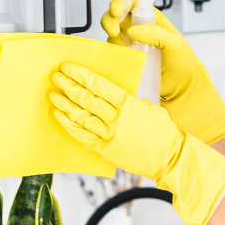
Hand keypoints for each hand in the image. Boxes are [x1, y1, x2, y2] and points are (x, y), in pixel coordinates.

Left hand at [49, 62, 224, 224]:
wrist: (171, 156)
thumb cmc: (163, 131)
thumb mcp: (148, 107)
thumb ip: (128, 100)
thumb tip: (109, 91)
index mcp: (129, 104)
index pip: (99, 85)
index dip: (81, 75)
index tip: (68, 67)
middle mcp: (117, 119)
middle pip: (87, 99)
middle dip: (69, 86)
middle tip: (56, 77)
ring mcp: (110, 135)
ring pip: (81, 116)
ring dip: (65, 104)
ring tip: (54, 94)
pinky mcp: (106, 150)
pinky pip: (82, 136)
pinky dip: (69, 125)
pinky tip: (60, 116)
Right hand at [99, 0, 224, 143]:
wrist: (182, 94)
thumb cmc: (184, 68)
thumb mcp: (176, 46)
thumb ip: (156, 34)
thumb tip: (133, 30)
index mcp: (154, 22)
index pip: (135, 3)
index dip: (123, 1)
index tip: (117, 9)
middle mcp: (141, 31)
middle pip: (117, 14)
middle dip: (110, 17)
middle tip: (113, 28)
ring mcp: (131, 46)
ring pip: (111, 31)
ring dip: (109, 33)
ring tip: (117, 42)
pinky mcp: (125, 61)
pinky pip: (111, 51)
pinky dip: (108, 50)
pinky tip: (115, 54)